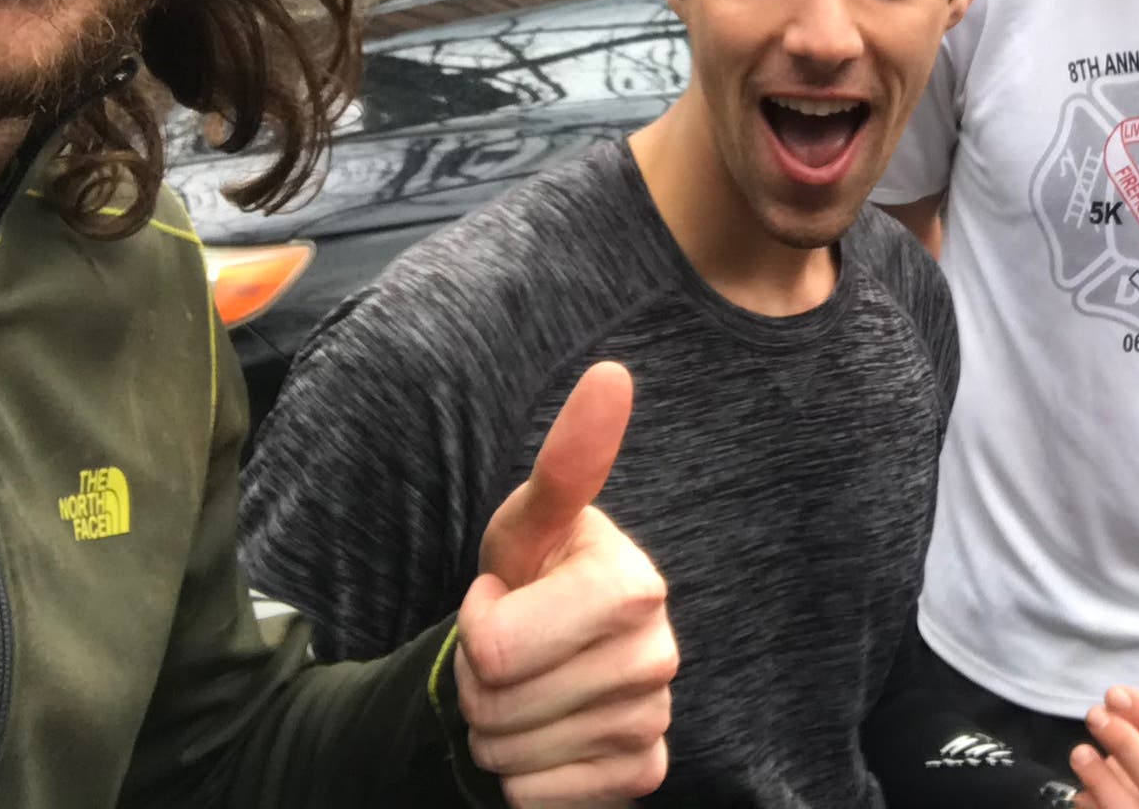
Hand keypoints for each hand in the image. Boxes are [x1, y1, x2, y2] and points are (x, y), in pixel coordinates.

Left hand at [456, 362, 678, 805]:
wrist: (552, 652)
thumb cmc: (536, 577)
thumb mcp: (530, 525)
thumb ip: (567, 463)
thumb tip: (612, 373)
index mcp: (635, 586)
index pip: (497, 647)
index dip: (478, 625)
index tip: (502, 597)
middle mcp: (659, 655)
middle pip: (498, 703)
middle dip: (480, 679)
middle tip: (510, 649)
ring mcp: (654, 720)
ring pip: (511, 755)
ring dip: (496, 727)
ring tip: (526, 687)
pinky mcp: (642, 773)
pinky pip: (538, 799)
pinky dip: (522, 777)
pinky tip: (547, 734)